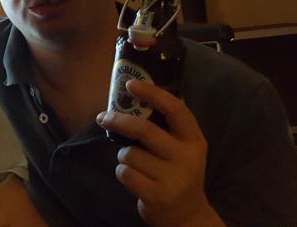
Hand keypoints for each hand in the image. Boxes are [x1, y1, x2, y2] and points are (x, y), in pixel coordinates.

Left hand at [97, 79, 222, 226]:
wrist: (187, 216)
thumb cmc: (177, 173)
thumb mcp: (183, 149)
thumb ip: (166, 127)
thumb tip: (135, 93)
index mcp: (194, 141)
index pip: (176, 109)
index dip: (152, 93)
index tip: (130, 84)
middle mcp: (187, 158)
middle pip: (143, 130)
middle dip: (117, 121)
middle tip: (102, 117)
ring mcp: (174, 178)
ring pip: (129, 153)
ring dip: (123, 156)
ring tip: (136, 164)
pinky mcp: (158, 196)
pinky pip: (125, 173)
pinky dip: (122, 173)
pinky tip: (135, 179)